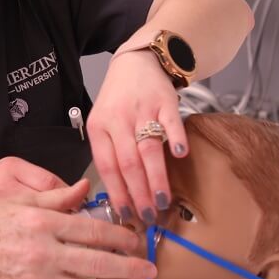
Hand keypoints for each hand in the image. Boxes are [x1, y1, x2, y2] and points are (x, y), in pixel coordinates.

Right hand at [0, 180, 155, 278]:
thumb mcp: (20, 200)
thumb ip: (56, 197)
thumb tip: (84, 190)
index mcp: (43, 223)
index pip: (92, 231)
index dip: (120, 237)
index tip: (136, 240)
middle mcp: (43, 252)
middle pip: (96, 263)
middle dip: (128, 268)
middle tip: (149, 271)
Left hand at [87, 49, 187, 225]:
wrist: (135, 63)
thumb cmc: (118, 100)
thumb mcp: (103, 123)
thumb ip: (110, 153)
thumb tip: (122, 195)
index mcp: (99, 128)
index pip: (107, 166)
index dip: (117, 193)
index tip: (127, 214)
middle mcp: (118, 120)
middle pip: (128, 162)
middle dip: (139, 193)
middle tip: (148, 215)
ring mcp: (142, 110)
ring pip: (148, 148)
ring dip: (156, 177)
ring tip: (163, 200)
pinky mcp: (164, 102)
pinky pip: (170, 122)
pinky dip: (175, 139)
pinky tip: (180, 155)